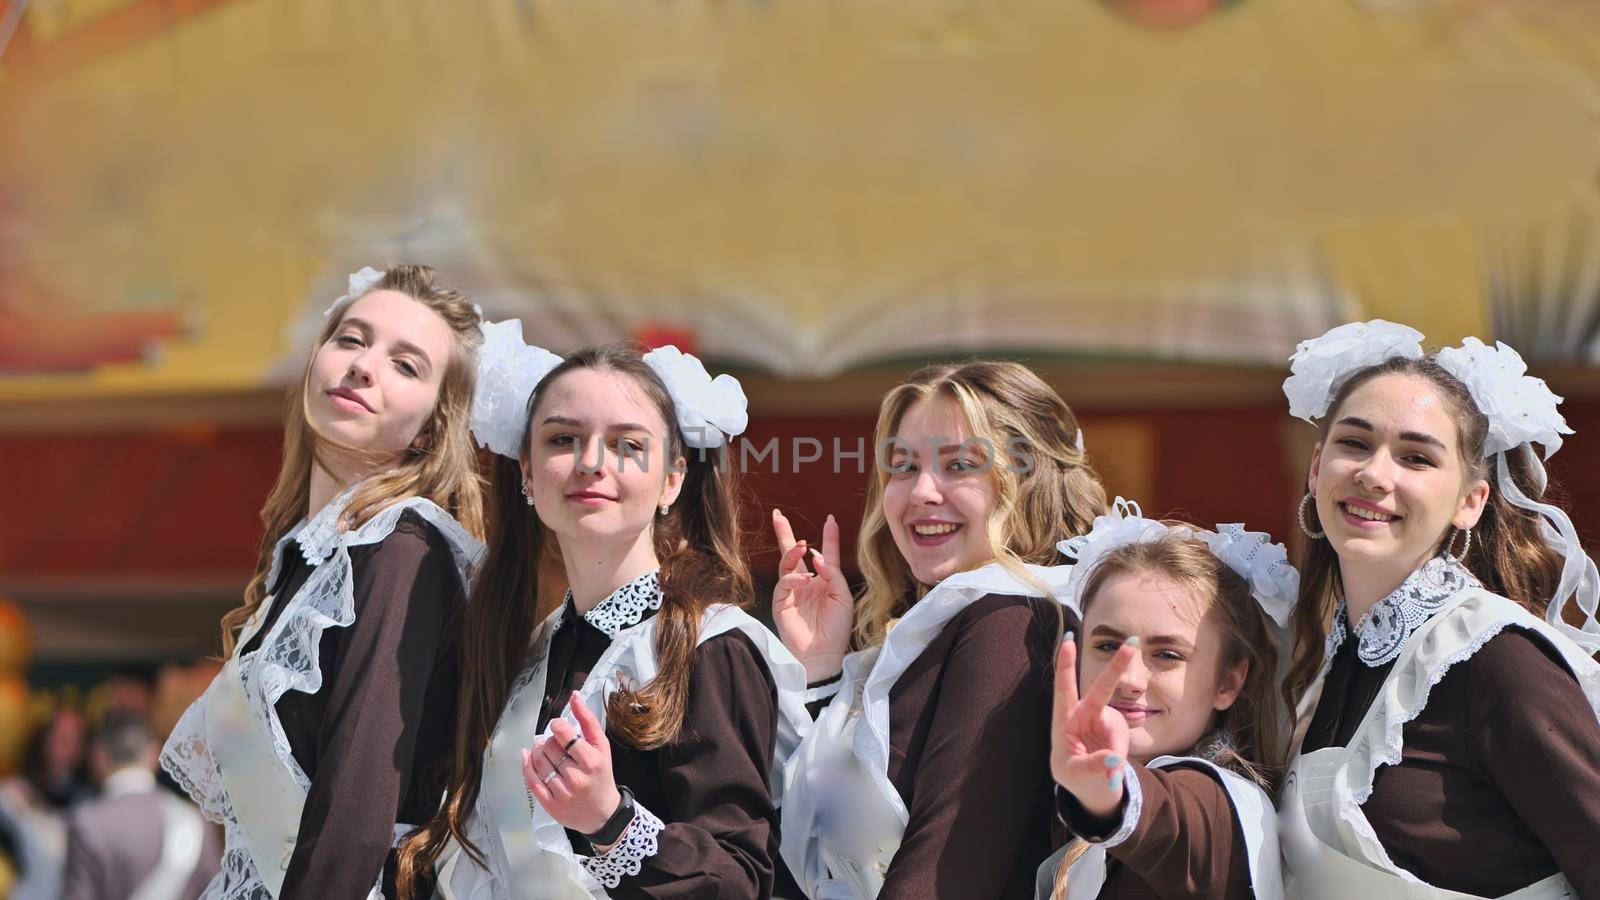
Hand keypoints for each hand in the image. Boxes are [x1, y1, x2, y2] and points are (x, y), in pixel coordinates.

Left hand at [523, 692, 622, 836]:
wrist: (602, 813)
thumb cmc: (601, 774)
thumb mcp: (602, 747)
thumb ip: (588, 720)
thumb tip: (574, 696)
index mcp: (591, 762)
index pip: (564, 735)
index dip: (557, 726)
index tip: (559, 728)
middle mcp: (577, 778)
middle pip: (549, 748)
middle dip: (548, 740)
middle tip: (554, 742)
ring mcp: (562, 793)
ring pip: (539, 762)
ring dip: (537, 751)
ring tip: (543, 749)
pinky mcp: (550, 804)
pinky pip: (531, 781)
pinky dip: (526, 765)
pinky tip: (528, 757)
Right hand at [771, 508, 854, 681]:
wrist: (823, 655)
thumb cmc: (836, 629)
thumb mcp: (843, 598)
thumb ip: (833, 575)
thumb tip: (816, 557)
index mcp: (824, 582)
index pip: (825, 555)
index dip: (829, 538)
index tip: (831, 520)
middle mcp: (807, 583)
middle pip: (794, 554)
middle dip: (785, 534)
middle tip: (778, 516)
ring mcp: (792, 592)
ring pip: (786, 565)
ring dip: (792, 553)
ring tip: (802, 547)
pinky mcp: (782, 602)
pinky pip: (784, 584)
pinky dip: (793, 578)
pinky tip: (805, 580)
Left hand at [1051, 635, 1137, 816]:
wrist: (1090, 784)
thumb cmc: (1073, 773)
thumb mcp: (1074, 774)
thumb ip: (1092, 766)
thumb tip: (1114, 759)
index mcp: (1064, 719)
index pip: (1064, 688)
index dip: (1065, 665)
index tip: (1068, 640)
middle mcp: (1085, 714)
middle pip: (1102, 688)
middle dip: (1117, 666)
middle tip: (1133, 642)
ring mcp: (1104, 720)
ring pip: (1116, 734)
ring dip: (1113, 756)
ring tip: (1105, 778)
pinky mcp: (1118, 729)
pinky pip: (1122, 745)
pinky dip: (1118, 765)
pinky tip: (1110, 776)